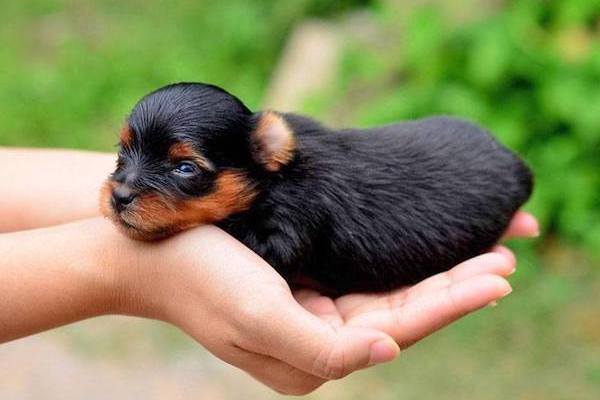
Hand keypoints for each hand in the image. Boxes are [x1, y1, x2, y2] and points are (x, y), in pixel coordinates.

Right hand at [113, 211, 536, 394]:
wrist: (149, 251)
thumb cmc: (199, 280)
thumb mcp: (257, 319)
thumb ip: (324, 348)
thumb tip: (390, 350)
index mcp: (312, 357)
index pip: (397, 329)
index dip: (451, 300)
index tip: (500, 272)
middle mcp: (321, 336)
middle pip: (404, 309)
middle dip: (458, 281)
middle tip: (509, 249)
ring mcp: (315, 306)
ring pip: (392, 288)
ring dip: (438, 267)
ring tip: (486, 245)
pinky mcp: (308, 279)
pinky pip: (368, 269)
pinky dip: (404, 255)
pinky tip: (428, 243)